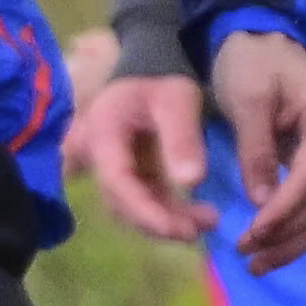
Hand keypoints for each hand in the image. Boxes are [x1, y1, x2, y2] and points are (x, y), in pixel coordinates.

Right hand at [66, 68, 216, 247]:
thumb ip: (183, 137)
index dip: (144, 210)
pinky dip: (168, 212)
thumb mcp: (178, 100)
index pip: (117, 180)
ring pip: (131, 207)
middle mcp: (97, 156)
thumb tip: (192, 182)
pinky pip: (143, 201)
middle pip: (120, 202)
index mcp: (103, 133)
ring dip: (166, 221)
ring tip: (208, 220)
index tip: (179, 230)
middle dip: (159, 222)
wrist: (147, 75)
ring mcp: (110, 168)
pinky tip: (199, 216)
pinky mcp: (126, 176)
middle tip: (200, 229)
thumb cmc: (161, 82)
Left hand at [201, 30, 305, 265]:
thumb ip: (256, 150)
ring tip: (255, 264)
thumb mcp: (248, 101)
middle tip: (247, 255)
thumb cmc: (253, 64)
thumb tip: (262, 202)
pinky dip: (292, 229)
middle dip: (288, 234)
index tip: (253, 234)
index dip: (285, 211)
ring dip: (292, 241)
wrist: (260, 43)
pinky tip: (267, 249)